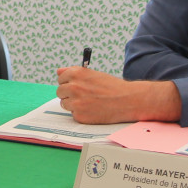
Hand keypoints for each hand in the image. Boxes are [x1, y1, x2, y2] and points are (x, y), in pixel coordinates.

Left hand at [55, 65, 181, 124]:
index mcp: (76, 74)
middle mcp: (73, 87)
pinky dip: (81, 114)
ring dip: (73, 104)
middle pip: (60, 92)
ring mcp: (76, 102)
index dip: (68, 82)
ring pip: (64, 104)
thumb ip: (73, 72)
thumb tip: (59, 71)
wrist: (128, 100)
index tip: (76, 85)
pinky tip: (93, 110)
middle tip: (84, 96)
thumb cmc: (112, 87)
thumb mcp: (93, 74)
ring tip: (90, 103)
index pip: (60, 78)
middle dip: (69, 94)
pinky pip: (73, 114)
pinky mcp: (79, 116)